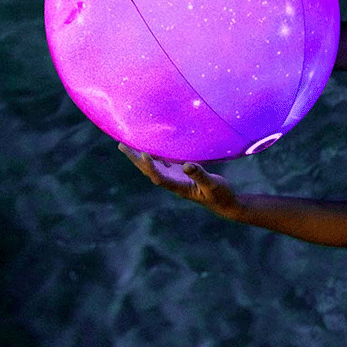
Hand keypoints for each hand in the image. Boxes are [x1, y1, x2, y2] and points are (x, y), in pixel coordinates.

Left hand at [118, 144, 240, 218]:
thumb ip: (200, 175)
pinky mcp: (180, 174)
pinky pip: (163, 163)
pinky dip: (155, 155)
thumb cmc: (220, 195)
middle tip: (121, 144)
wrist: (224, 203)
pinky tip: (150, 146)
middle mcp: (173, 182)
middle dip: (136, 159)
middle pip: (149, 171)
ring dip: (141, 156)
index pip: (159, 177)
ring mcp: (175, 178)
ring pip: (154, 166)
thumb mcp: (213, 185)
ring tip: (128, 144)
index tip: (143, 153)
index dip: (150, 166)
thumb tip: (187, 165)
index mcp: (179, 187)